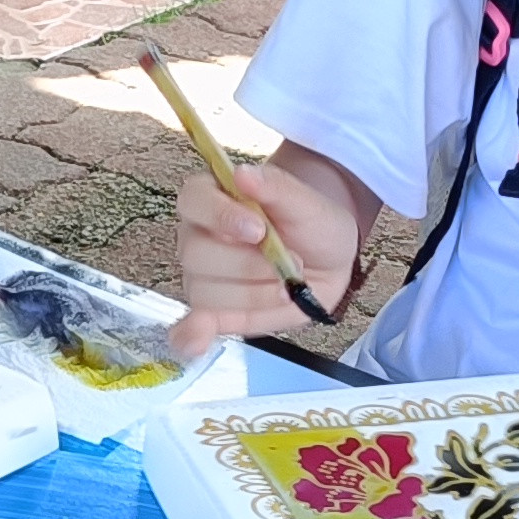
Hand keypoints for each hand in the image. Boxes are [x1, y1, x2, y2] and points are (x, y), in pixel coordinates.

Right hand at [169, 154, 362, 353]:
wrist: (328, 257)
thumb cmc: (311, 222)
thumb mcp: (306, 201)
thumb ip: (276, 187)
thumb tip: (242, 174)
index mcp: (210, 197)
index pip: (194, 201)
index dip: (221, 216)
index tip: (258, 229)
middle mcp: (197, 236)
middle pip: (198, 255)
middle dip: (249, 265)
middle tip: (292, 263)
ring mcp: (202, 277)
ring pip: (206, 291)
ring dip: (251, 294)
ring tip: (285, 287)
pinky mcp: (214, 311)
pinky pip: (191, 327)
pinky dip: (191, 336)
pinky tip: (198, 343)